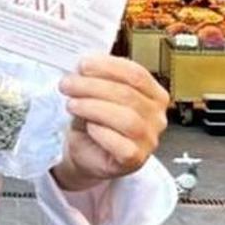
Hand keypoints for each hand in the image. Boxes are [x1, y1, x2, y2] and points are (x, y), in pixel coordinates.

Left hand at [52, 55, 168, 191]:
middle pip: (128, 94)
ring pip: (126, 118)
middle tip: (68, 84)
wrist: (87, 151)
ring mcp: (149, 139)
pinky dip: (102, 133)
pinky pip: (122, 145)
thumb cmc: (95, 121)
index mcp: (153, 94)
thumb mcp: (95, 94)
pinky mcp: (136, 159)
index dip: (108, 67)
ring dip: (93, 107)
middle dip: (92, 86)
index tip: (83, 65)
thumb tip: (84, 65)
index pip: (136, 74)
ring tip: (72, 104)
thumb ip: (95, 78)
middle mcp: (156, 116)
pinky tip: (89, 127)